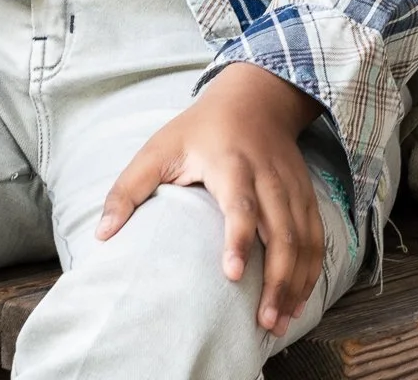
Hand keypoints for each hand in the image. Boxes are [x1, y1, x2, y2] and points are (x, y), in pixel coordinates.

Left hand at [98, 63, 326, 334]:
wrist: (256, 96)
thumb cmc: (200, 128)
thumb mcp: (159, 148)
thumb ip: (129, 189)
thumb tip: (102, 235)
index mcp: (231, 163)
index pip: (239, 204)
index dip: (238, 239)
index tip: (233, 274)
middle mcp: (267, 176)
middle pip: (281, 230)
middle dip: (277, 278)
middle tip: (264, 320)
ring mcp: (291, 185)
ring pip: (304, 237)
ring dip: (296, 281)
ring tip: (281, 320)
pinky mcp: (305, 193)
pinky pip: (316, 235)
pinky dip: (312, 268)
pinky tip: (299, 299)